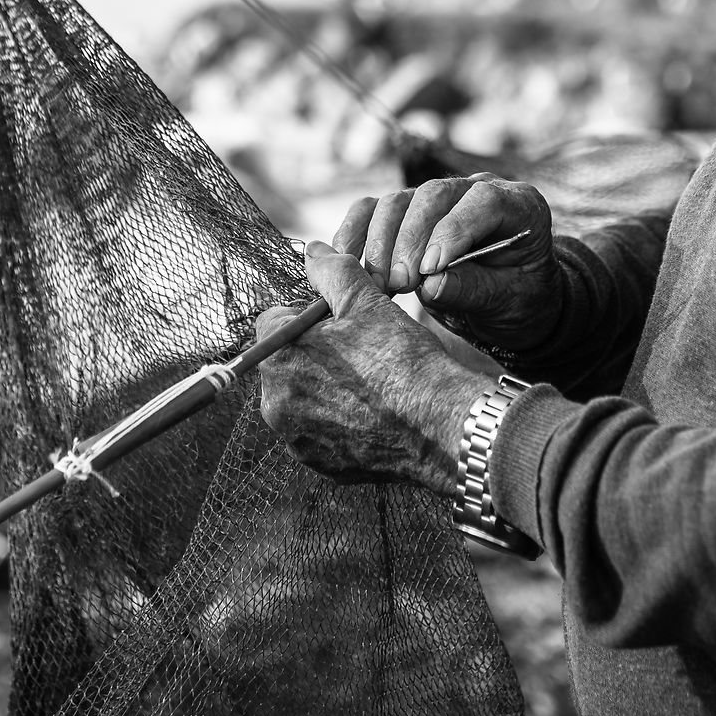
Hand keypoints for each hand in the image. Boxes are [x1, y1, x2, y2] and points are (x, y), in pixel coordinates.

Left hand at [257, 244, 492, 493]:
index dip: (307, 316)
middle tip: (359, 352)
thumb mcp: (367, 302)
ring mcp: (296, 439)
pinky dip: (337, 420)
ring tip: (369, 383)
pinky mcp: (319, 464)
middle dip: (313, 354)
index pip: (273, 322)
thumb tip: (312, 251)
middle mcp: (275, 403)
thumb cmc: (404, 361)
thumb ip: (332, 272)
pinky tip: (371, 412)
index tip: (339, 323)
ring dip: (323, 388)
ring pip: (301, 397)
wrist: (442, 425)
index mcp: (279, 358)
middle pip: (285, 362)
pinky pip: (318, 431)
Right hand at [334, 175, 561, 355]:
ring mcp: (437, 197)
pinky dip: (355, 232)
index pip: (483, 201)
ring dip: (379, 242)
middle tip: (398, 283)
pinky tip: (346, 260)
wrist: (505, 301)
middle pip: (432, 196)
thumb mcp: (506, 301)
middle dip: (409, 239)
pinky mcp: (406, 210)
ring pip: (397, 201)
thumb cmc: (516, 300)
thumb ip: (473, 289)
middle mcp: (475, 190)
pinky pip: (372, 209)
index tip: (430, 268)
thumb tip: (432, 284)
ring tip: (377, 284)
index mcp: (518, 205)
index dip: (453, 230)